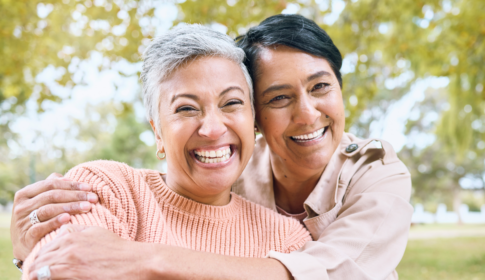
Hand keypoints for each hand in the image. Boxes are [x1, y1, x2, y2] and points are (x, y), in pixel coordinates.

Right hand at [10, 173, 97, 259]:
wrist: (25, 247)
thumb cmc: (37, 221)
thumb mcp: (40, 203)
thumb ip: (50, 189)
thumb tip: (64, 176)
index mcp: (25, 194)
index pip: (51, 184)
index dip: (71, 184)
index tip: (89, 187)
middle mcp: (21, 207)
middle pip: (52, 196)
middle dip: (75, 196)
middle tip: (93, 198)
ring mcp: (22, 222)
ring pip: (48, 210)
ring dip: (70, 207)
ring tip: (87, 207)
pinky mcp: (26, 237)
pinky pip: (41, 227)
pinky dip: (55, 221)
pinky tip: (69, 218)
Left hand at [29, 225, 146, 279]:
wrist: (135, 262)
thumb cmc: (118, 249)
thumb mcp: (97, 233)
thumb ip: (77, 231)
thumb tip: (62, 231)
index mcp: (71, 236)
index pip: (44, 249)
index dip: (39, 260)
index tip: (37, 267)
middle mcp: (67, 247)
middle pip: (39, 260)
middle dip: (34, 269)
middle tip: (31, 277)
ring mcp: (69, 262)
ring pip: (40, 271)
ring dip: (36, 276)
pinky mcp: (74, 275)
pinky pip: (49, 279)